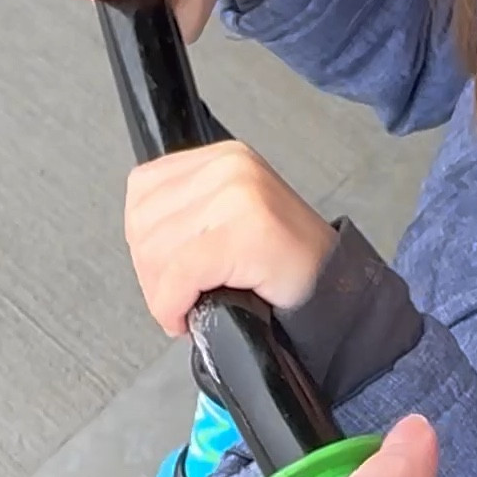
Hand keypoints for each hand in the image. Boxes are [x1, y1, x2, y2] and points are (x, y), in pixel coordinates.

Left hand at [126, 142, 336, 336]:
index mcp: (222, 158)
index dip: (144, 242)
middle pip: (143, 223)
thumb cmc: (284, 264)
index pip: (142, 190)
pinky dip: (174, 305)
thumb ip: (185, 214)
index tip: (165, 270)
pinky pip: (180, 275)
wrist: (335, 289)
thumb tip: (141, 241)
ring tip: (191, 304)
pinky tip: (189, 318)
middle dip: (152, 274)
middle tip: (180, 297)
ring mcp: (239, 195)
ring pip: (156, 251)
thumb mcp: (228, 218)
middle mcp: (229, 167)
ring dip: (163, 294)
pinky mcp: (246, 232)